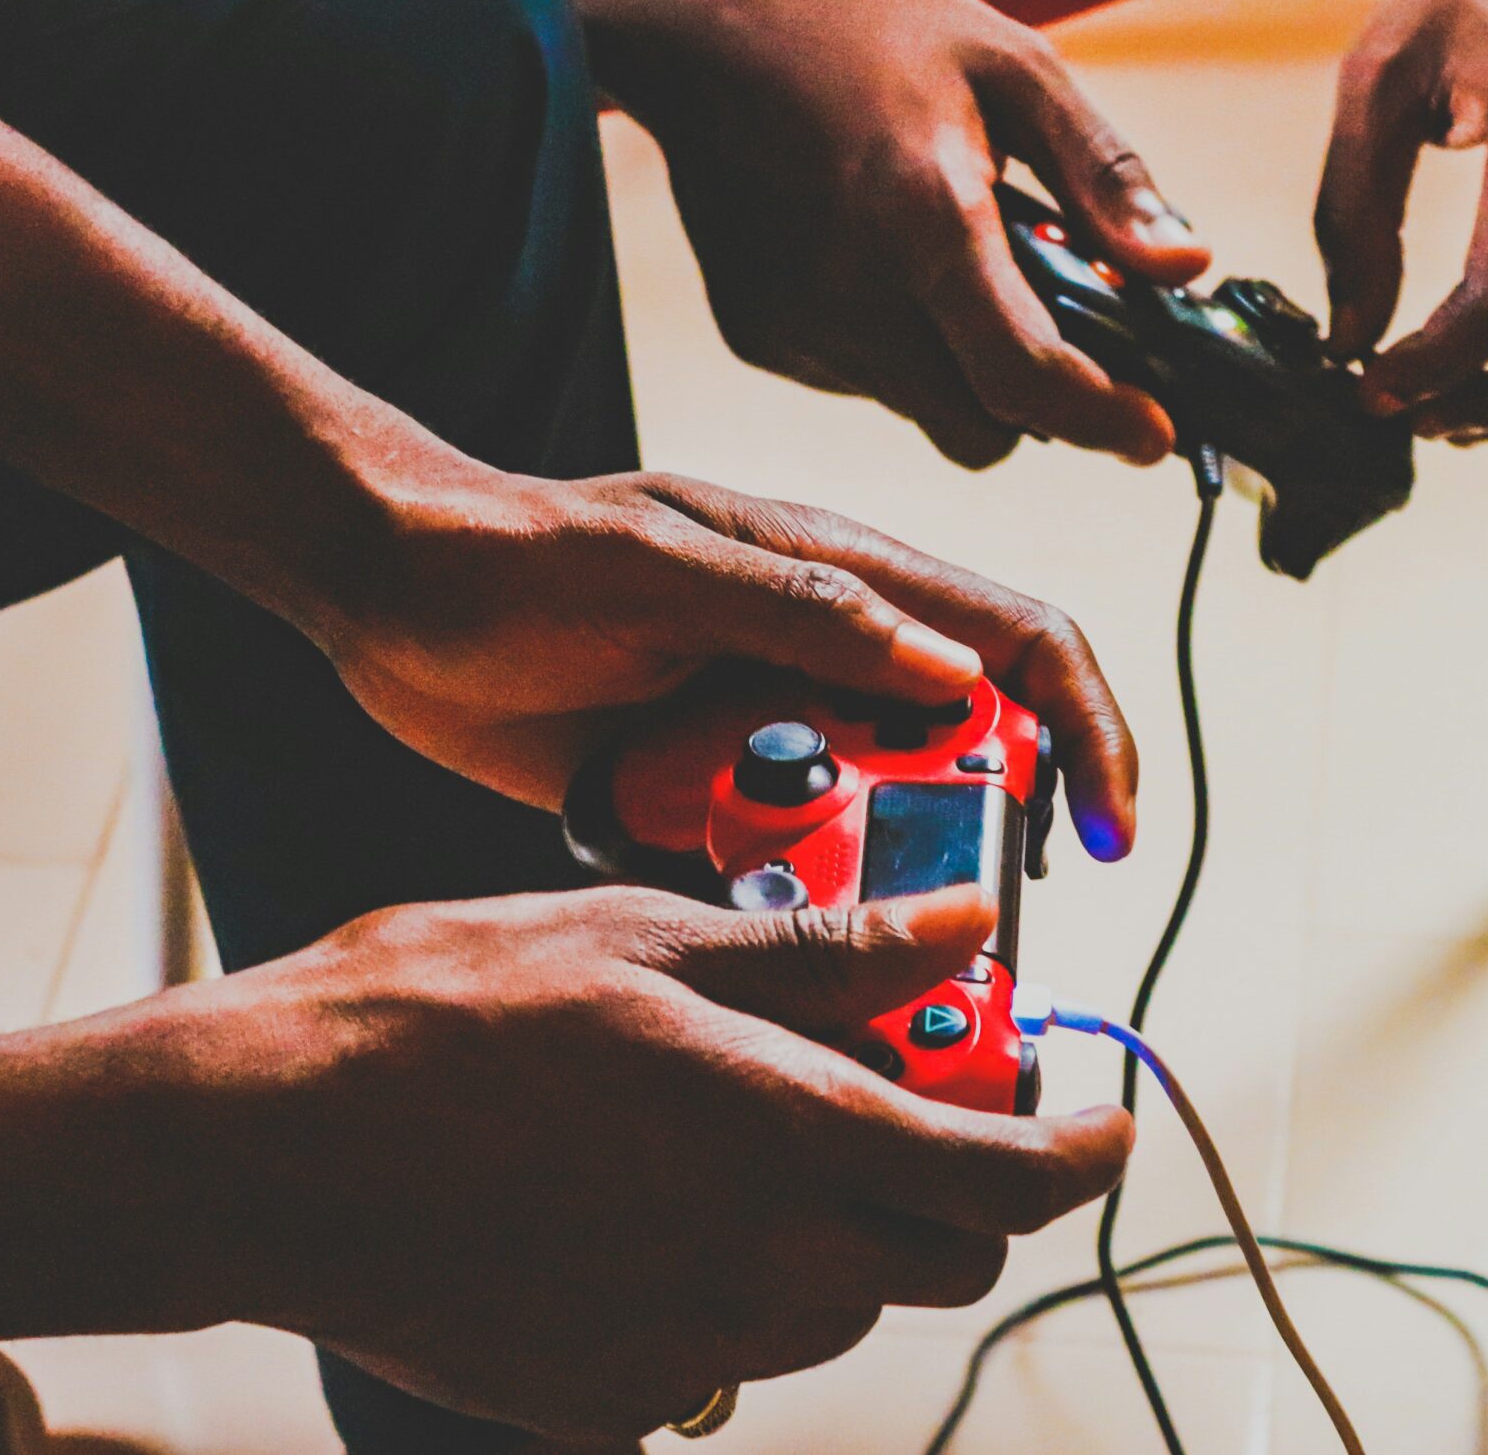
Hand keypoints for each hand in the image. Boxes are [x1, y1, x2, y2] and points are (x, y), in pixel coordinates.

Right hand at [223, 882, 1131, 1441]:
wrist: (260, 1147)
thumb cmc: (438, 1015)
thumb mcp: (647, 939)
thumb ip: (826, 956)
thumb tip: (959, 933)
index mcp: (788, 1130)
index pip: (1008, 1181)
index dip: (1080, 1155)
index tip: (1099, 1121)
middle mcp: (762, 1260)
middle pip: (937, 1254)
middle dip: (941, 1180)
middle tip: (876, 1097)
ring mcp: (689, 1346)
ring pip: (837, 1307)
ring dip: (829, 1228)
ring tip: (714, 1134)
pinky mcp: (615, 1400)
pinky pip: (722, 1352)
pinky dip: (719, 1284)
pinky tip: (625, 1206)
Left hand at [315, 462, 1137, 855]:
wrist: (380, 593)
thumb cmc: (514, 551)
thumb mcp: (661, 563)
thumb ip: (806, 608)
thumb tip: (955, 672)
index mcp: (840, 579)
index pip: (1015, 642)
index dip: (1087, 731)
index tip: (1106, 831)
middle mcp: (824, 661)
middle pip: (960, 757)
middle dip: (970, 839)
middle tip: (933, 911)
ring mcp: (765, 734)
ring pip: (870, 831)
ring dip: (860, 885)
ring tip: (805, 923)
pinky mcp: (700, 801)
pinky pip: (774, 877)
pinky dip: (774, 916)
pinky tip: (735, 935)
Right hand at [608, 0, 1209, 467]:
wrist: (702, 26)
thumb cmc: (869, 28)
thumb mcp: (1013, 68)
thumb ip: (1106, 177)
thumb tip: (1187, 266)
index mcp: (927, 218)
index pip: (1025, 378)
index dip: (1102, 421)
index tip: (1150, 437)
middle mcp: (853, 292)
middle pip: (979, 427)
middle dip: (1033, 400)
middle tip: (1053, 330)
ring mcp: (797, 323)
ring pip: (921, 409)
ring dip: (959, 367)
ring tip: (946, 264)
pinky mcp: (759, 335)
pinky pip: (860, 382)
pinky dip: (894, 346)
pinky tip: (877, 259)